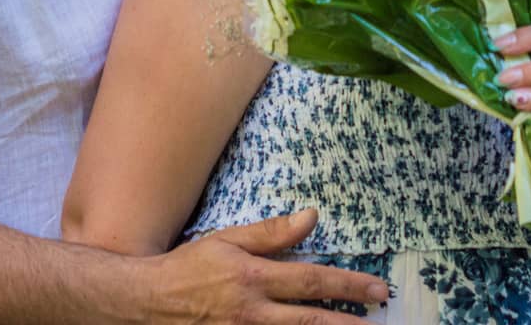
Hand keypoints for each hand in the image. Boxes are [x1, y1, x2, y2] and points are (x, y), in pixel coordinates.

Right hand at [141, 208, 388, 323]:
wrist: (149, 302)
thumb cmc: (190, 267)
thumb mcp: (228, 240)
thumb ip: (272, 233)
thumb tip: (311, 216)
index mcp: (253, 277)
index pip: (311, 281)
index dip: (347, 286)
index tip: (377, 289)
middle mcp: (253, 312)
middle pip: (312, 321)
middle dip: (350, 322)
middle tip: (381, 319)